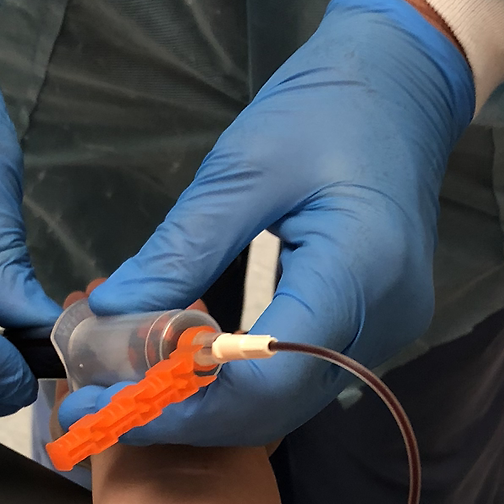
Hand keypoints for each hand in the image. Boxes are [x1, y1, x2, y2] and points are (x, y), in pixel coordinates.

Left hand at [57, 0, 473, 446]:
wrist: (404, 86)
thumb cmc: (329, 108)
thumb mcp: (244, 166)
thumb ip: (180, 248)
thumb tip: (110, 312)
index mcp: (359, 271)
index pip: (268, 376)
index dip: (186, 404)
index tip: (110, 402)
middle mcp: (382, 321)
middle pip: (274, 408)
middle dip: (183, 417)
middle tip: (99, 405)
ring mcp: (383, 334)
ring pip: (283, 405)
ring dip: (204, 406)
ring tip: (127, 390)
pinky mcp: (368, 332)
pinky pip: (295, 379)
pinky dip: (233, 383)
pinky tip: (180, 368)